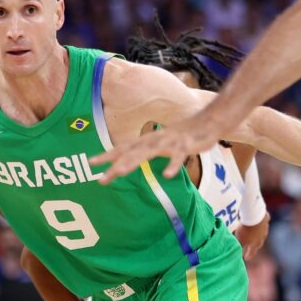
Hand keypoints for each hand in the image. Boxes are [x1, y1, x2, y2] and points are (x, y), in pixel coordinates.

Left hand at [93, 118, 221, 181]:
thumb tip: (131, 159)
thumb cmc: (183, 135)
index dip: (107, 155)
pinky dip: (173, 165)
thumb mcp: (161, 143)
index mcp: (148, 140)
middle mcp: (154, 140)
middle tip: (100, 178)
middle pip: (131, 152)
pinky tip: (167, 175)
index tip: (91, 164)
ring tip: (120, 171)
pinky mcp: (185, 146)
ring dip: (133, 161)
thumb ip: (146, 150)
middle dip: (114, 164)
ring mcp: (169, 142)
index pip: (123, 148)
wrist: (209, 121)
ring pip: (148, 152)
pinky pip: (178, 157)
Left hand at [234, 213, 269, 260]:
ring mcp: (265, 228)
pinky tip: (257, 222)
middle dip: (254, 247)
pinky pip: (263, 223)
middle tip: (252, 248)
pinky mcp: (265, 219)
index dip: (248, 255)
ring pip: (261, 233)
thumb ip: (239, 245)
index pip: (252, 252)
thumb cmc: (246, 230)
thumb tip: (236, 251)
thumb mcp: (239, 239)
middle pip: (258, 244)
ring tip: (254, 235)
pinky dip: (259, 224)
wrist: (255, 215)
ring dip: (257, 235)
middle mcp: (262, 237)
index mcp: (255, 244)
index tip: (246, 258)